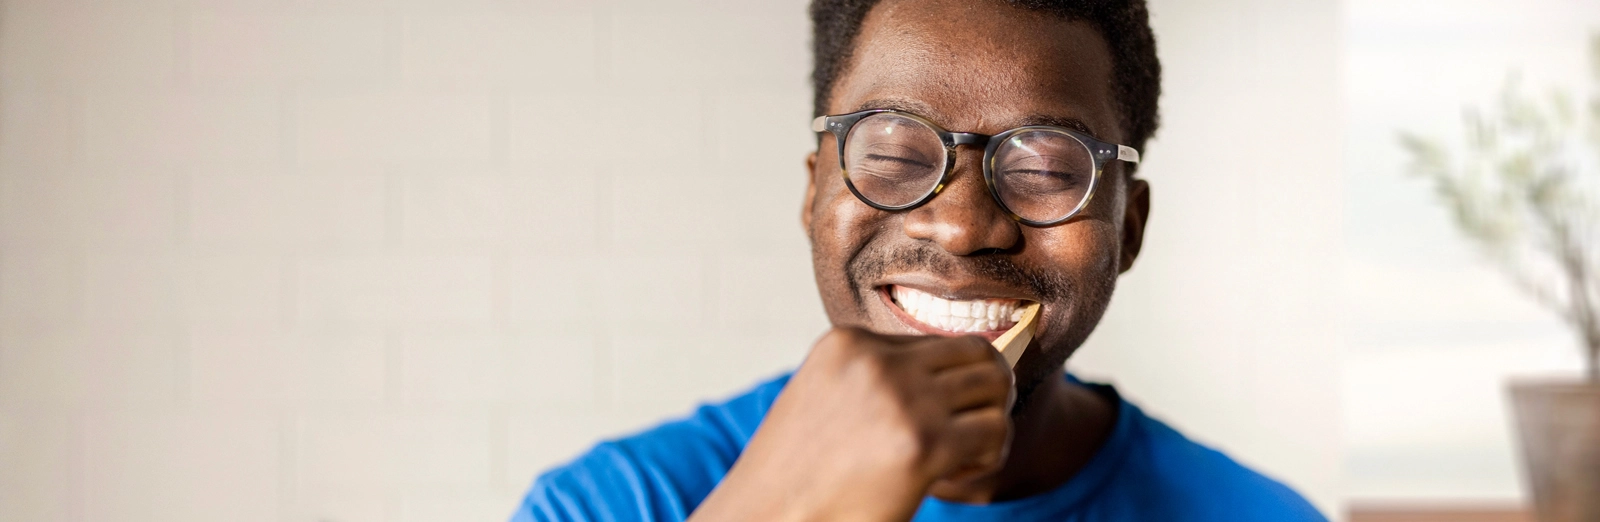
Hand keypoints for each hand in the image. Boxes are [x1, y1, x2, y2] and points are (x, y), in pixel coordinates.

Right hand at [689, 327, 1014, 521]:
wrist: (768, 517)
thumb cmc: (799, 474)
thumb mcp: (824, 397)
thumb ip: (873, 377)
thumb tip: (952, 373)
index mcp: (847, 343)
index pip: (936, 342)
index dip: (948, 383)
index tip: (934, 420)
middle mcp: (876, 360)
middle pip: (977, 351)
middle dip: (987, 390)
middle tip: (972, 429)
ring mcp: (902, 398)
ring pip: (996, 385)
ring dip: (990, 421)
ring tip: (961, 455)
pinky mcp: (924, 443)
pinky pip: (995, 432)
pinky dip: (987, 457)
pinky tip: (951, 478)